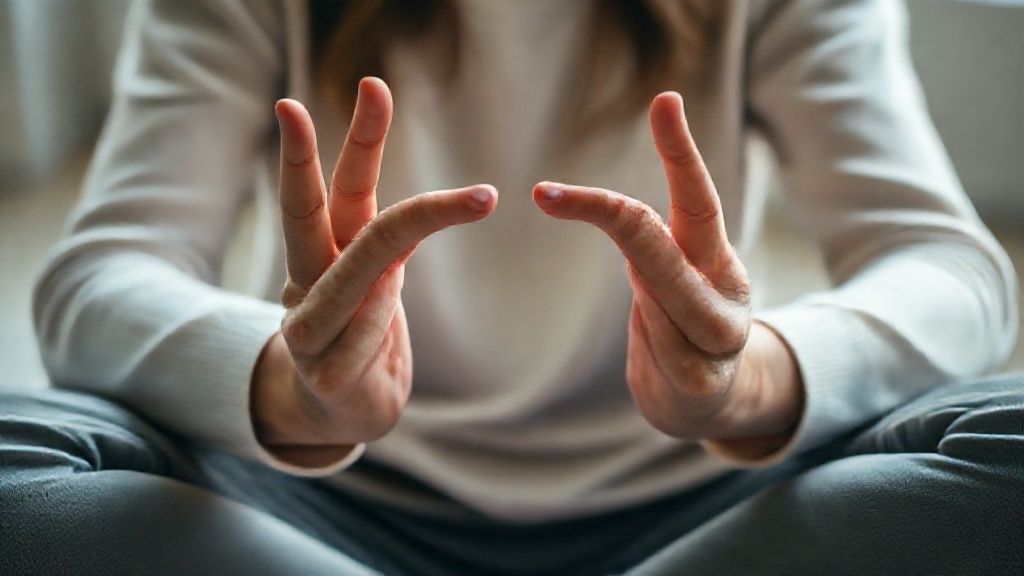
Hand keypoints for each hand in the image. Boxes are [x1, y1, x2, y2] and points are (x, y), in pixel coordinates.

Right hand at [252, 78, 496, 459]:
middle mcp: (309, 280)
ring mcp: (306, 324)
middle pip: (306, 212)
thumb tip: (431, 208)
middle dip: (305, 157)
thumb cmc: (361, 337)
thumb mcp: (379, 283)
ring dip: (401, 253)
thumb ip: (390, 244)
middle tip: (303, 103)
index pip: (344, 188)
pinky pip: (363, 334)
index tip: (375, 84)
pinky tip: (377, 350)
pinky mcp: (321, 370)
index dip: (361, 139)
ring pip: (354, 271)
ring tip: (470, 210)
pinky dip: (378, 330)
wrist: (338, 411)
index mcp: (331, 253)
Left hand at [534, 92, 802, 449]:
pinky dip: (646, 345)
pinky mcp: (703, 382)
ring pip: (658, 297)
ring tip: (618, 302)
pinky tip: (653, 355)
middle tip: (545, 192)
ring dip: (630, 292)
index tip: (664, 101)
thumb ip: (651, 250)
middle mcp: (724, 291)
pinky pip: (659, 353)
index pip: (699, 198)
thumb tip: (615, 215)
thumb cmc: (680, 327)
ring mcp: (718, 338)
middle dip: (607, 214)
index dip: (681, 152)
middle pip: (665, 246)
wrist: (712, 406)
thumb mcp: (668, 280)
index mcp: (714, 258)